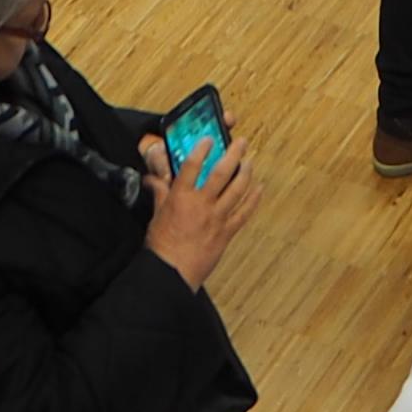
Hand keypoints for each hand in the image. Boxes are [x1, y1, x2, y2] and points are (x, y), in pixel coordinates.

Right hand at [138, 133, 260, 290]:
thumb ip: (160, 193)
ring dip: (246, 173)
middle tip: (241, 142)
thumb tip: (153, 179)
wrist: (171, 273)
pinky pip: (243, 213)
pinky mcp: (225, 233)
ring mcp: (216, 218)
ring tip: (250, 161)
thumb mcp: (156, 215)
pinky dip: (253, 200)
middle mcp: (201, 204)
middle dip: (233, 154)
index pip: (192, 165)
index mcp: (181, 197)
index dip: (201, 149)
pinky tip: (259, 190)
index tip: (209, 138)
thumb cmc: (161, 247)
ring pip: (236, 190)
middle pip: (221, 172)